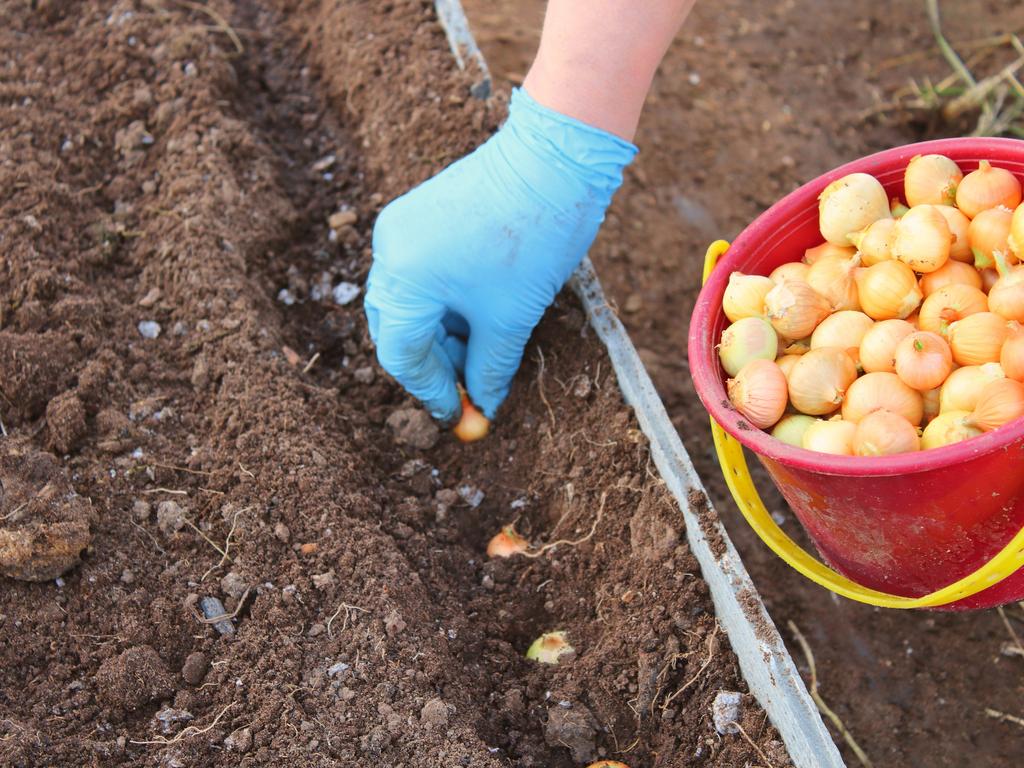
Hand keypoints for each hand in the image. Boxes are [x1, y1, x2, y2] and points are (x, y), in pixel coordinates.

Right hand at [365, 88, 636, 420]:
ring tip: (486, 355)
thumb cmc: (534, 236)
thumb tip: (484, 405)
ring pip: (413, 304)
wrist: (555, 157)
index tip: (459, 415)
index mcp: (403, 277)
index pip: (401, 354)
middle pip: (400, 329)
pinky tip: (482, 320)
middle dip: (437, 365)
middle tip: (472, 390)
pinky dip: (449, 305)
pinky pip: (423, 275)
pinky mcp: (422, 214)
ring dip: (445, 336)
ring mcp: (403, 228)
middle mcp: (390, 250)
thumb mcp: (511, 317)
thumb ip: (490, 369)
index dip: (431, 391)